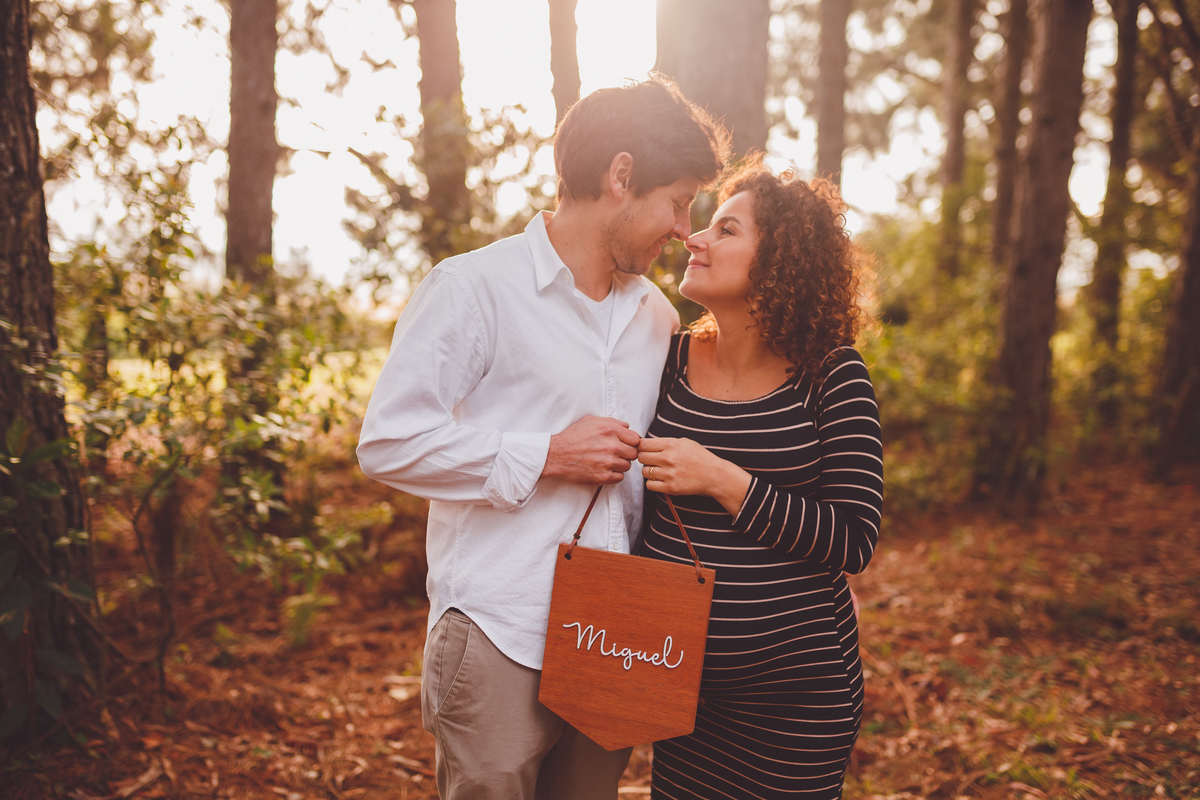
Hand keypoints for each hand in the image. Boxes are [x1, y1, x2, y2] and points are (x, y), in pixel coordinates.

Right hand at [543, 416, 640, 484]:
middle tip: (615, 454)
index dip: (631, 442)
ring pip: (627, 466)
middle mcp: (612, 446)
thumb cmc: (572, 437)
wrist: (556, 455)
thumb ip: (613, 422)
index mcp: (610, 430)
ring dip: (620, 465)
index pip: (636, 439)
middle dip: (626, 454)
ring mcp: (608, 462)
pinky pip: (620, 477)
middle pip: (634, 453)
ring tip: (606, 461)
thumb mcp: (591, 421)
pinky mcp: (603, 477)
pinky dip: (614, 475)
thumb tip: (627, 427)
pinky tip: (604, 469)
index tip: (625, 445)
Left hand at [637, 437, 751, 515]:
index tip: (646, 450)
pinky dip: (653, 483)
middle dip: (645, 459)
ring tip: (660, 470)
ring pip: (644, 472)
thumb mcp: (684, 442)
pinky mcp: (670, 488)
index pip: (643, 444)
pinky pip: (649, 485)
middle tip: (653, 461)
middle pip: (641, 457)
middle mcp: (668, 458)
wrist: (714, 475)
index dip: (642, 447)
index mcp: (671, 445)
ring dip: (649, 471)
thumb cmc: (700, 458)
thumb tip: (646, 444)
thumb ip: (666, 442)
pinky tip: (662, 480)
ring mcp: (669, 474)